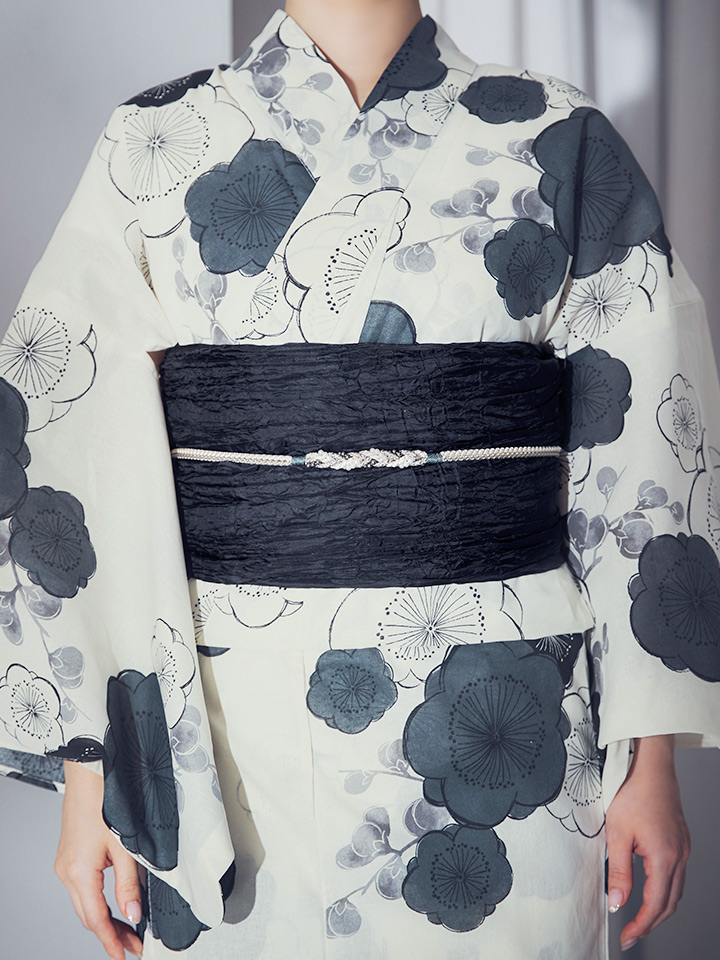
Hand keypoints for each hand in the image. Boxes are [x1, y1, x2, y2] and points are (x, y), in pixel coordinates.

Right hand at [55, 760, 143, 958]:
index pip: (96, 919)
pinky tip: (114, 901)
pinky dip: (99, 899)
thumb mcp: (125, 845)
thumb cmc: (106, 800)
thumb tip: (133, 913)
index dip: (111, 941)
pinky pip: (84, 886)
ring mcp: (66, 863)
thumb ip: (129, 882)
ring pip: (85, 902)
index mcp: (79, 872)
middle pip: (88, 915)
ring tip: (127, 929)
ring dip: (104, 918)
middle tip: (132, 946)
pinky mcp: (71, 854)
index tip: (125, 955)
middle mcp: (67, 871)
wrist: (91, 770)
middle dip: (109, 934)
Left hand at [605, 734, 689, 951]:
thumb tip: (617, 902)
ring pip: (676, 891)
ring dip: (659, 908)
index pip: (655, 905)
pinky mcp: (682, 841)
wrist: (651, 767)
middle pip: (669, 903)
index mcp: (664, 857)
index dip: (640, 926)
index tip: (626, 938)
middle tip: (632, 933)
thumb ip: (619, 872)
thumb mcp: (617, 833)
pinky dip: (665, 890)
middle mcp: (680, 856)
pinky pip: (677, 875)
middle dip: (651, 923)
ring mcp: (684, 849)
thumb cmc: (633, 793)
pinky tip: (651, 889)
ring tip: (639, 918)